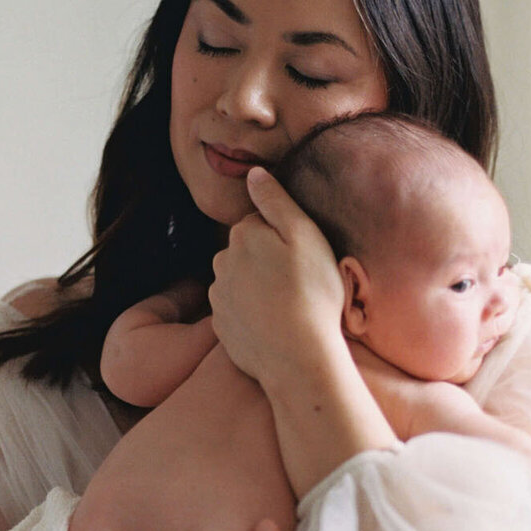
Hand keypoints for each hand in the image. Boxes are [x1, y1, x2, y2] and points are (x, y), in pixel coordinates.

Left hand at [209, 167, 345, 386]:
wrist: (298, 357)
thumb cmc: (311, 294)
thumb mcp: (305, 236)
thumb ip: (276, 200)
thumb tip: (253, 174)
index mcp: (243, 235)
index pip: (261, 224)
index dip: (286, 239)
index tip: (304, 259)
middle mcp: (222, 262)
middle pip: (248, 252)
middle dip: (268, 261)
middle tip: (300, 283)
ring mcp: (219, 297)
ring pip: (241, 282)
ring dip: (259, 288)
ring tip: (289, 306)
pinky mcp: (222, 327)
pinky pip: (238, 311)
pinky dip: (253, 315)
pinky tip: (275, 325)